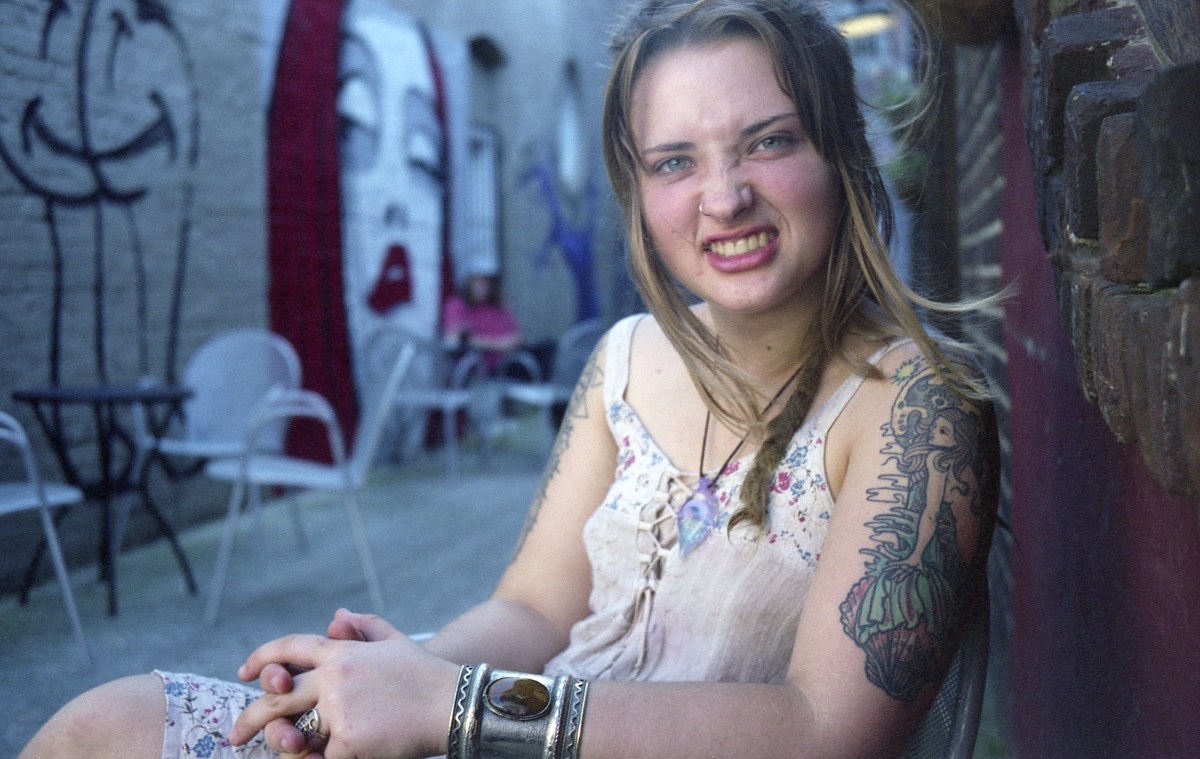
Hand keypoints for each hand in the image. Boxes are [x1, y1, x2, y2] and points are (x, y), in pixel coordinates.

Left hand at [230, 610, 458, 758]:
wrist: (454, 702)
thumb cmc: (428, 675)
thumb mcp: (397, 643)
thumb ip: (366, 628)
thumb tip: (337, 617)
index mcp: (342, 653)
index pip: (291, 648)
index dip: (263, 658)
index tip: (245, 672)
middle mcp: (335, 678)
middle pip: (277, 695)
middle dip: (250, 717)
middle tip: (235, 734)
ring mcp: (340, 709)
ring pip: (293, 731)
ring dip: (278, 745)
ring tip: (275, 753)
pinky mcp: (350, 740)